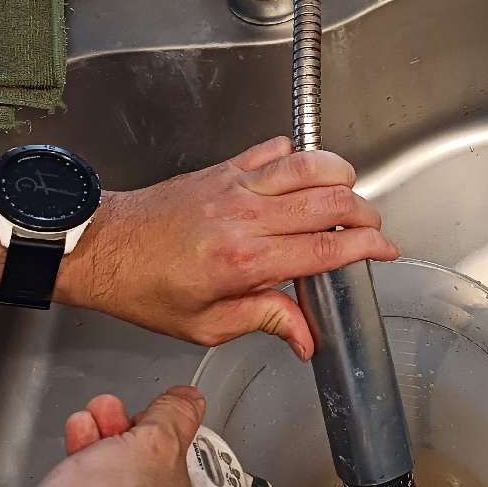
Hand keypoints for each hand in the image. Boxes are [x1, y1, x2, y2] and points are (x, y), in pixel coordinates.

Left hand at [58, 137, 398, 358]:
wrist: (102, 247)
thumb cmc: (144, 288)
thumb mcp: (206, 325)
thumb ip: (264, 320)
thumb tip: (305, 336)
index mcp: (244, 261)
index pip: (325, 248)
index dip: (366, 247)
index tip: (385, 250)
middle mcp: (245, 216)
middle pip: (330, 201)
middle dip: (365, 213)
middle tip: (372, 228)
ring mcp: (236, 185)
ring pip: (310, 165)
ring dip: (341, 177)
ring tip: (350, 196)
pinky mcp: (225, 168)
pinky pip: (275, 150)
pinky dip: (299, 158)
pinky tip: (303, 177)